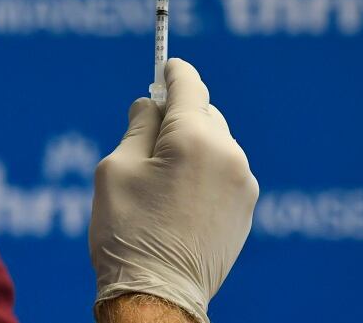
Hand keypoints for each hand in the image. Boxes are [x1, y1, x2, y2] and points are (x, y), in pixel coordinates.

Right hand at [89, 59, 258, 322]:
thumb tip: (151, 103)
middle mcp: (228, 155)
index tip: (166, 65)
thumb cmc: (127, 231)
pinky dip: (205, 169)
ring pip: (216, 142)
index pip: (188, 84)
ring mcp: (243, 183)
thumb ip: (137, 125)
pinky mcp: (247, 209)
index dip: (173, 71)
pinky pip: (225, 171)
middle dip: (178, 114)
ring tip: (161, 178)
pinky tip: (180, 198)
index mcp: (193, 138)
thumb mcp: (116, 167)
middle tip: (147, 133)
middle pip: (204, 112)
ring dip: (192, 144)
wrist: (157, 296)